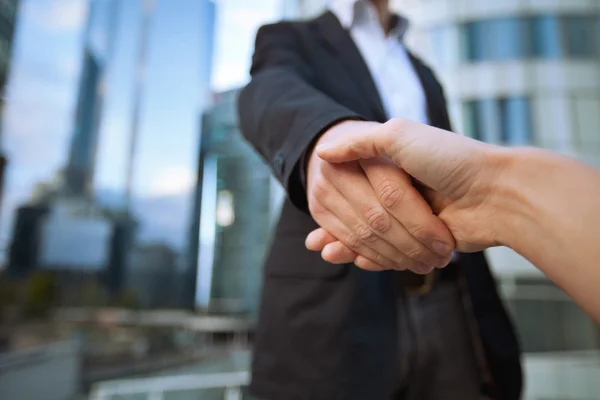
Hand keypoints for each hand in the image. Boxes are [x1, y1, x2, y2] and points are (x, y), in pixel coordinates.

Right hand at [307, 118, 505, 257]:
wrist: (497, 192)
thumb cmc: (449, 158)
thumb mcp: (401, 136)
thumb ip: (360, 142)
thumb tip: (322, 152)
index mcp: (388, 164)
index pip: (354, 188)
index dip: (336, 201)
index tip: (318, 206)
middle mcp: (397, 188)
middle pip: (361, 217)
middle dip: (344, 230)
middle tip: (319, 246)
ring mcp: (409, 215)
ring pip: (372, 237)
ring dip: (352, 246)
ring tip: (329, 254)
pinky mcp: (422, 239)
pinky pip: (390, 252)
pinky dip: (370, 258)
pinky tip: (350, 258)